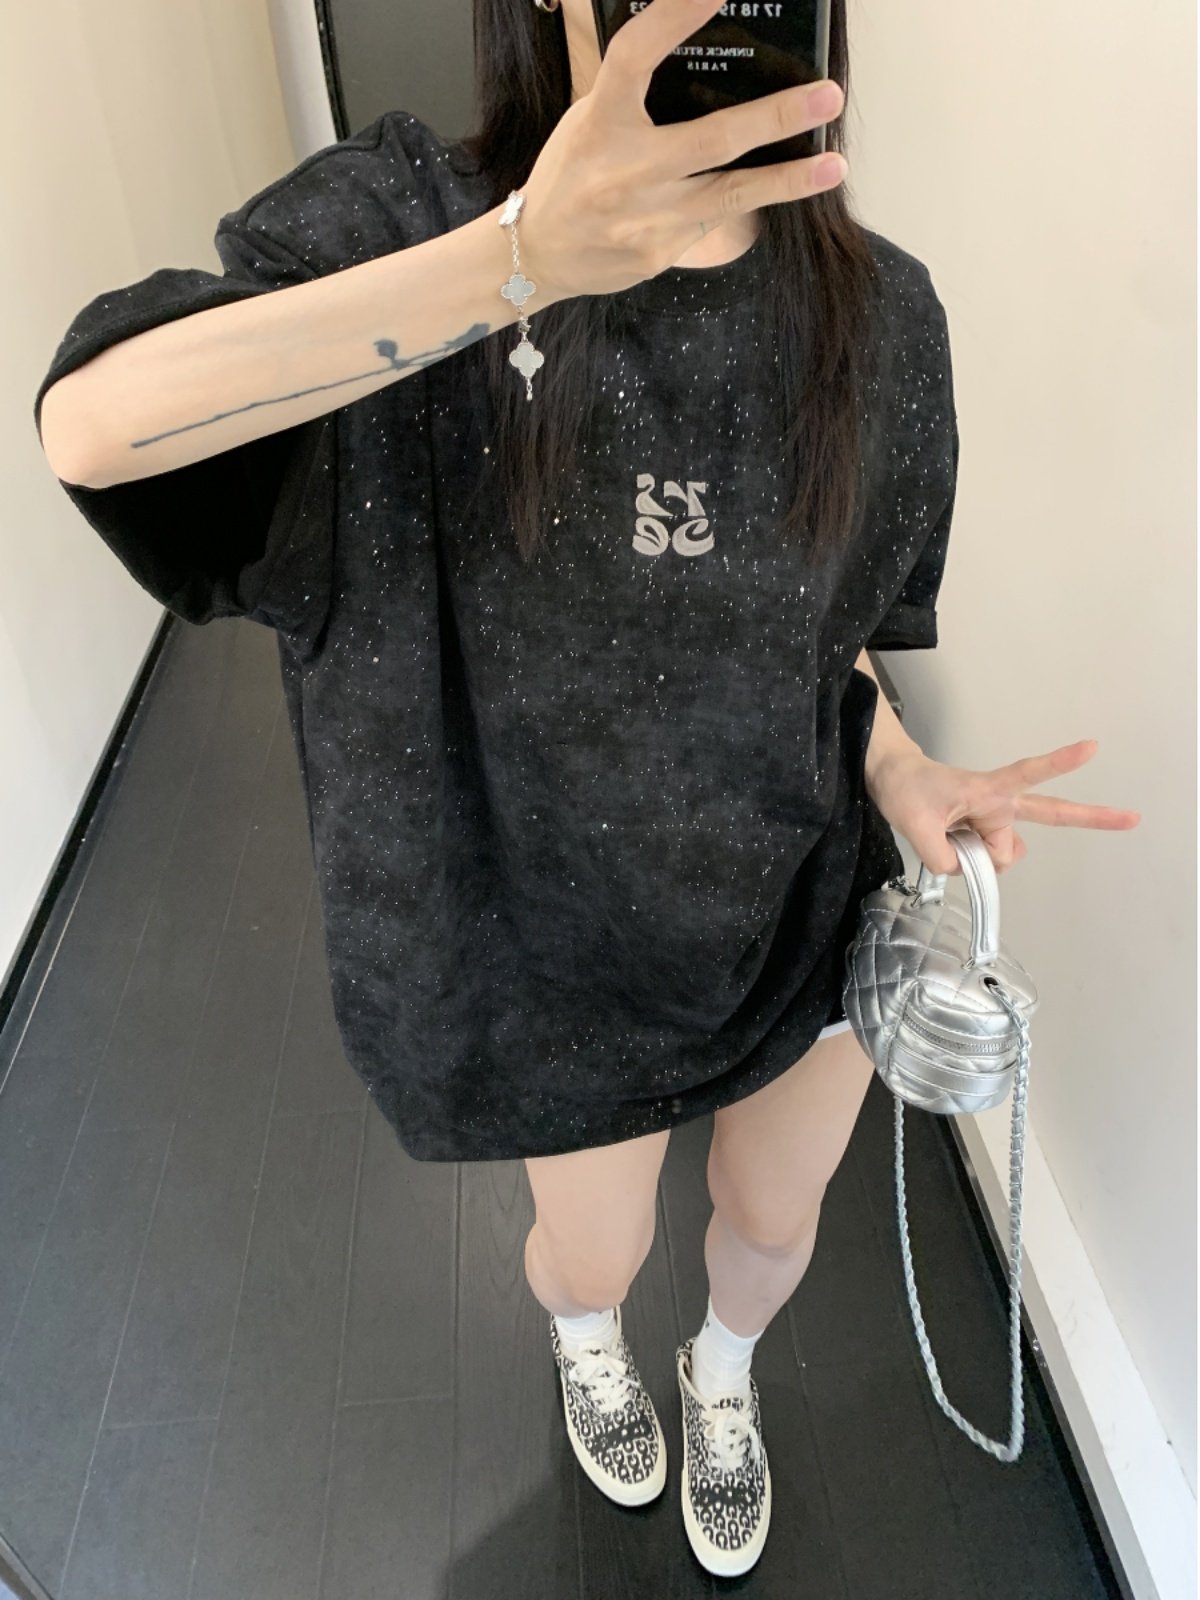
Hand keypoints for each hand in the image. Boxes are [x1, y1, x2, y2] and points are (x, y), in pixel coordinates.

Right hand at [520, 0, 847, 301]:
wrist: (537, 256)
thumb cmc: (570, 175)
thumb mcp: (588, 120)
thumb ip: (633, 91)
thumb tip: (698, 53)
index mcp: (599, 122)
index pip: (636, 56)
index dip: (675, 16)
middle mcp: (623, 170)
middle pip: (712, 139)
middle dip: (776, 116)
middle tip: (827, 95)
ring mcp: (645, 217)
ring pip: (729, 194)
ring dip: (787, 179)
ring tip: (833, 163)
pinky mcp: (659, 251)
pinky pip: (717, 220)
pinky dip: (753, 202)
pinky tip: (788, 188)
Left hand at [866, 739, 1140, 877]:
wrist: (892, 780)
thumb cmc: (906, 789)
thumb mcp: (915, 825)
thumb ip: (944, 857)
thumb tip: (967, 870)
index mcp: (990, 791)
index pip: (1031, 774)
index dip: (1061, 762)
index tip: (1093, 746)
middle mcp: (1000, 805)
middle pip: (1052, 814)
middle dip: (1093, 816)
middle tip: (1134, 817)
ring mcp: (994, 819)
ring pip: (1006, 854)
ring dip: (984, 859)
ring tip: (946, 838)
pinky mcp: (983, 830)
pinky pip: (992, 855)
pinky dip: (976, 861)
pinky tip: (951, 847)